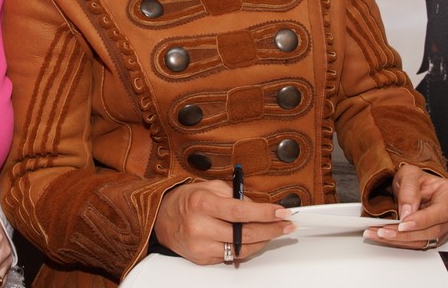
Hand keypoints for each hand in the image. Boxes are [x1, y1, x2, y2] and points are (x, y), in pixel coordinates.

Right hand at [152, 180, 294, 264]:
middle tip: (286, 224)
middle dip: (271, 229)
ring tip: (273, 231)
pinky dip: (244, 247)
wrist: (161, 219)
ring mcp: (201, 246)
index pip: (240, 211)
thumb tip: (259, 207)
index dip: (265, 213)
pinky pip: (231, 256)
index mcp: (202, 204)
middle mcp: (200, 226)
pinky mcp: (202, 259)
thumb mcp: (209, 187)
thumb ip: (234, 195)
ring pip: (242, 249)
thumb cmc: (187, 200)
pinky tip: (252, 239)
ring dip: (262, 240)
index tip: (282, 212)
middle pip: (245, 233)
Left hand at [363, 164, 447, 249]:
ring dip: (401, 240)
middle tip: (384, 231)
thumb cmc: (416, 179)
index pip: (441, 212)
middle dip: (407, 234)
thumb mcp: (409, 174)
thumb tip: (407, 212)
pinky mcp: (436, 236)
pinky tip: (386, 237)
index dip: (422, 221)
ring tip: (380, 234)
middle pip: (434, 230)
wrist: (414, 186)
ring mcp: (447, 227)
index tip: (402, 225)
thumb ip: (409, 191)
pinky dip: (402, 242)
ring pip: (426, 240)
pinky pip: (420, 243)